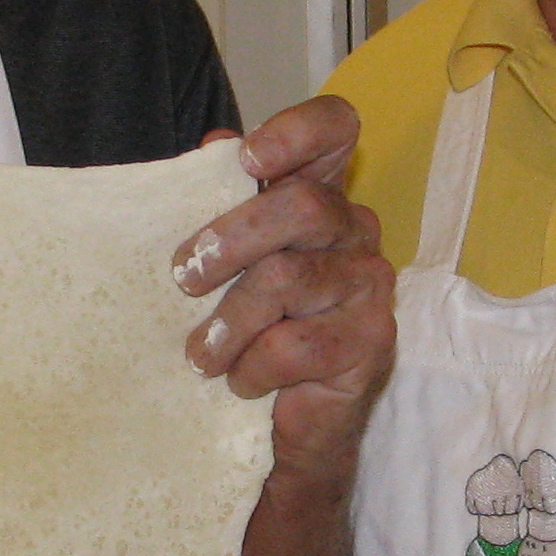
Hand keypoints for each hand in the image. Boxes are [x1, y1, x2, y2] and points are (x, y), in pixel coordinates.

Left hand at [172, 95, 394, 472]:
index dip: (297, 131)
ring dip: (227, 323)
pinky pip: (296, 344)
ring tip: (200, 355)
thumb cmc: (246, 331)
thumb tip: (214, 143)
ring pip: (287, 278)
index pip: (335, 129)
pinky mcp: (371, 340)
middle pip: (304, 205)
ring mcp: (369, 284)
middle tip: (183, 279)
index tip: (246, 159)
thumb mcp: (222, 265)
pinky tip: (241, 382)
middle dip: (230, 241)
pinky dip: (252, 367)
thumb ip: (218, 202)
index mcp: (318, 194)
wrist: (281, 426)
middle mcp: (355, 229)